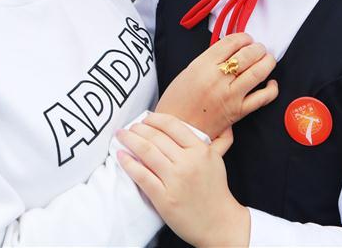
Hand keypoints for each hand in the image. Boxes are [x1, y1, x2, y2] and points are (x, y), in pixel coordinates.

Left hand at [117, 113, 249, 246]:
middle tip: (130, 127)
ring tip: (121, 136)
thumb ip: (215, 140)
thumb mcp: (216, 160)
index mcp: (201, 151)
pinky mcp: (164, 197)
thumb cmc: (215, 191)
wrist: (218, 223)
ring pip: (146, 152)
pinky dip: (128, 163)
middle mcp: (188, 163)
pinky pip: (141, 175)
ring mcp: (175, 180)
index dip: (155, 119)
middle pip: (156, 137)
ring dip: (130, 140)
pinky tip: (121, 156)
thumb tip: (220, 123)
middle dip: (138, 128)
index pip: (172, 125)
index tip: (145, 119)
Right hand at [155, 33, 277, 138]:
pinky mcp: (239, 112)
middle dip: (257, 48)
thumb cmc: (178, 101)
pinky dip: (271, 88)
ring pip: (258, 72)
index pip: (231, 43)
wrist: (178, 129)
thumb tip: (232, 50)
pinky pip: (263, 98)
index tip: (246, 39)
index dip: (243, 37)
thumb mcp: (189, 71)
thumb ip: (210, 59)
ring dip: (267, 61)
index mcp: (203, 66)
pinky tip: (271, 83)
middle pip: (247, 55)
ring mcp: (231, 96)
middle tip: (258, 48)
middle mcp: (218, 79)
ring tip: (267, 59)